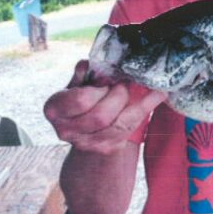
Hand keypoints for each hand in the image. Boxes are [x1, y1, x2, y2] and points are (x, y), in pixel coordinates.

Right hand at [43, 60, 166, 154]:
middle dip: (118, 96)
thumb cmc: (82, 99)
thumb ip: (83, 74)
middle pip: (100, 116)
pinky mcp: (105, 148)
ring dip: (135, 103)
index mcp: (54, 109)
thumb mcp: (78, 83)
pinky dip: (145, 109)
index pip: (80, 100)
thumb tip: (88, 65)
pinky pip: (130, 129)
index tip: (108, 81)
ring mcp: (86, 143)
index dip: (99, 89)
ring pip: (118, 125)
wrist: (86, 128)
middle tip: (125, 83)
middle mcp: (66, 130)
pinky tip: (157, 95)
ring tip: (143, 88)